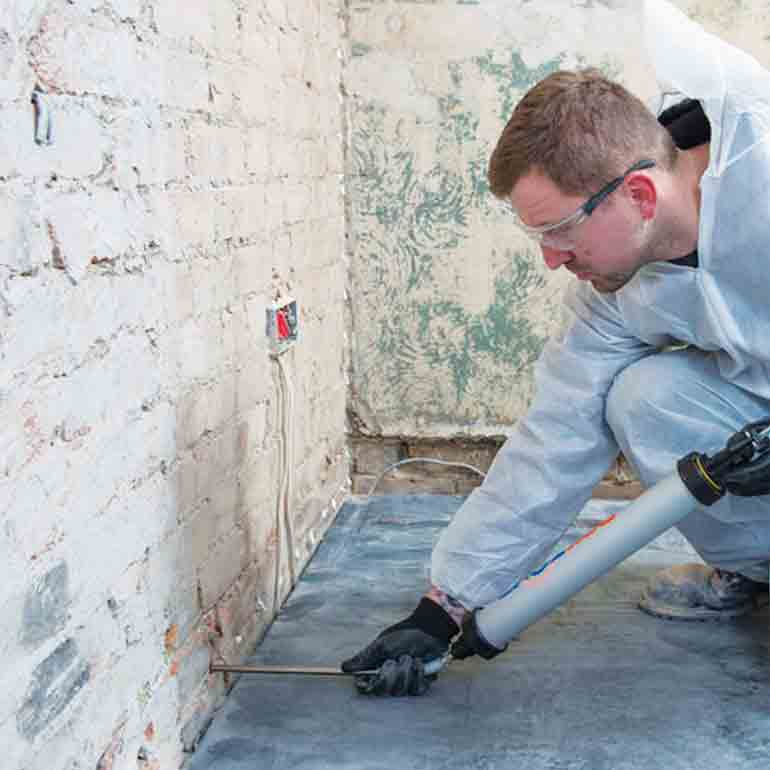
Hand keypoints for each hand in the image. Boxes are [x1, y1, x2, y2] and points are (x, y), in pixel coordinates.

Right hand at [341, 597, 458, 695]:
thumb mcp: (382, 645)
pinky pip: (416, 690)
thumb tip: (343, 668)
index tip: (369, 679)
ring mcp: (405, 682)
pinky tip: (420, 663)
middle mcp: (389, 678)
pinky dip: (418, 674)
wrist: (429, 630)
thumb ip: (364, 658)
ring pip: (400, 691)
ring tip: (410, 657)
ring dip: (406, 671)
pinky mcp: (420, 684)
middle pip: (382, 691)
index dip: (365, 686)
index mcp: (376, 668)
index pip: (364, 686)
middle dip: (390, 674)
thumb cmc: (404, 635)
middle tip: (394, 660)